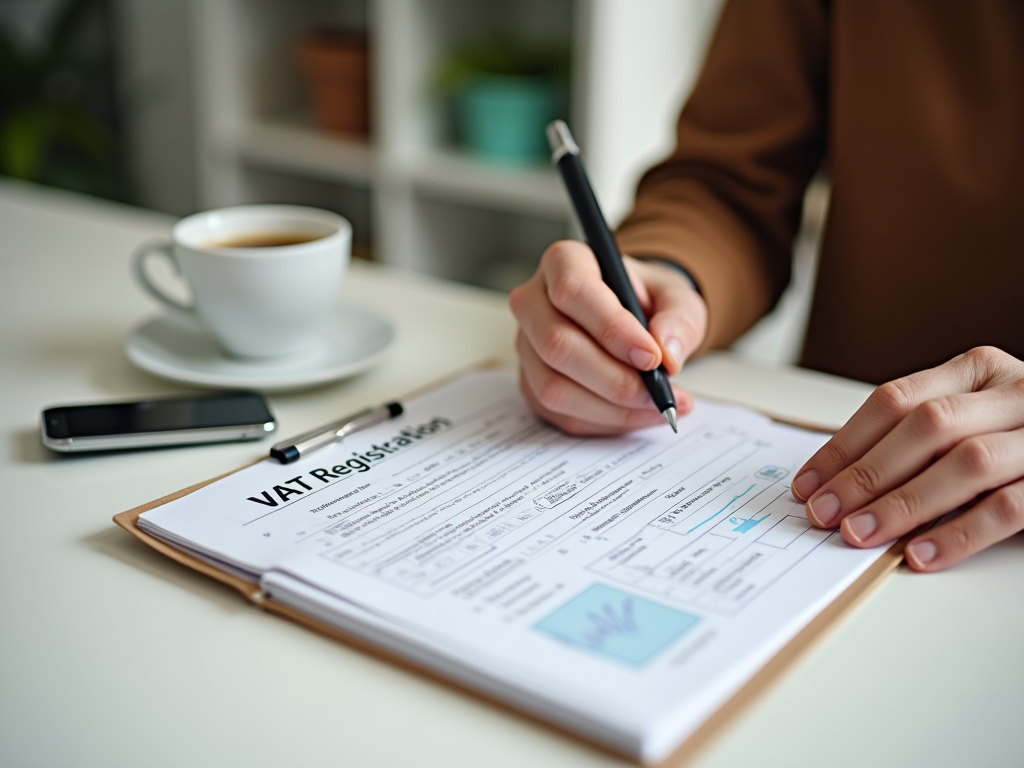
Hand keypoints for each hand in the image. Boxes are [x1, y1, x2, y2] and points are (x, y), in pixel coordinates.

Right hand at [509, 240, 707, 434]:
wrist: (632, 319)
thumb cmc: (647, 301)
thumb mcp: (676, 297)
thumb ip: (678, 319)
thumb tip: (667, 355)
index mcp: (564, 262)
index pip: (573, 291)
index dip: (612, 329)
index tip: (652, 357)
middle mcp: (533, 302)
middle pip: (557, 345)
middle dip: (614, 379)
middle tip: (659, 393)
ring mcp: (526, 346)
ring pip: (554, 388)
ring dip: (612, 408)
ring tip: (659, 406)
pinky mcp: (530, 383)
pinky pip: (560, 414)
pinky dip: (604, 422)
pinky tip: (637, 413)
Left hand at [792, 346, 1023, 570]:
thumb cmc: (1018, 435)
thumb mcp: (972, 416)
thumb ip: (918, 435)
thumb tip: (836, 480)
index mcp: (977, 370)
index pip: (895, 400)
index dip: (844, 443)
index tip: (807, 483)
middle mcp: (1014, 393)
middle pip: (926, 427)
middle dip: (865, 473)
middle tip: (825, 513)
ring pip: (966, 463)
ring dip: (904, 504)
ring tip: (860, 535)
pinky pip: (1011, 508)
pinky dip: (961, 534)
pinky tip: (921, 555)